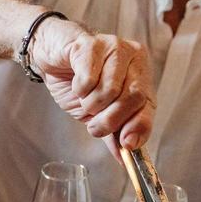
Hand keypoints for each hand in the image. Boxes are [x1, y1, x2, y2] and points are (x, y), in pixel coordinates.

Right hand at [28, 17, 153, 153]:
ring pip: (110, 90)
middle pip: (133, 97)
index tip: (126, 144)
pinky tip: (76, 82)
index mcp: (140, 75)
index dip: (139, 126)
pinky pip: (89, 79)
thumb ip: (113, 131)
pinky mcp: (90, 45)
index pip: (148, 104)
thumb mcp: (97, 112)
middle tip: (93, 123)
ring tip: (83, 97)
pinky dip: (79, 89)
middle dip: (109, 119)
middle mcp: (132, 58)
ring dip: (90, 104)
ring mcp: (113, 47)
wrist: (52, 55)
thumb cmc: (77, 81)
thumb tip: (125, 156)